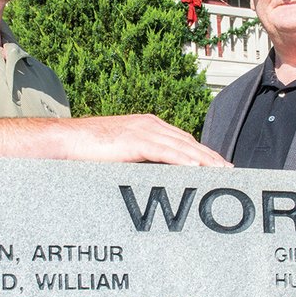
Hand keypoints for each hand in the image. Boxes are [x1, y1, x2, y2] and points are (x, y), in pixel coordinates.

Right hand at [60, 114, 230, 166]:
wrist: (67, 140)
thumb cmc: (89, 148)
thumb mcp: (121, 151)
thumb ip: (140, 157)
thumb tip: (155, 172)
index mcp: (148, 124)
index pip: (183, 139)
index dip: (202, 152)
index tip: (217, 164)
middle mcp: (150, 124)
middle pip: (188, 141)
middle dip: (210, 156)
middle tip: (228, 171)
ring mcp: (144, 130)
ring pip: (182, 146)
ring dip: (204, 160)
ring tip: (221, 172)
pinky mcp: (136, 140)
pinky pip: (166, 152)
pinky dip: (184, 160)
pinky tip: (198, 169)